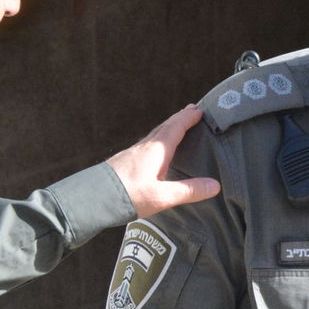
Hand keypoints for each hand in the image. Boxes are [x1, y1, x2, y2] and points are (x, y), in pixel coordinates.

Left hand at [105, 105, 220, 216]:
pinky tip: (156, 149)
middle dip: (180, 118)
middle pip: (165, 126)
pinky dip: (158, 139)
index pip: (176, 127)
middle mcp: (145, 146)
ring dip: (168, 127)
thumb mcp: (163, 197)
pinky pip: (147, 144)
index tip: (201, 110)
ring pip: (155, 134)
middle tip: (192, 110)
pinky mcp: (125, 161)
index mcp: (157, 150)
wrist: (92, 199)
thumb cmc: (128, 196)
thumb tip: (215, 185)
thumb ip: (189, 190)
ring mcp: (133, 152)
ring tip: (178, 126)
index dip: (189, 118)